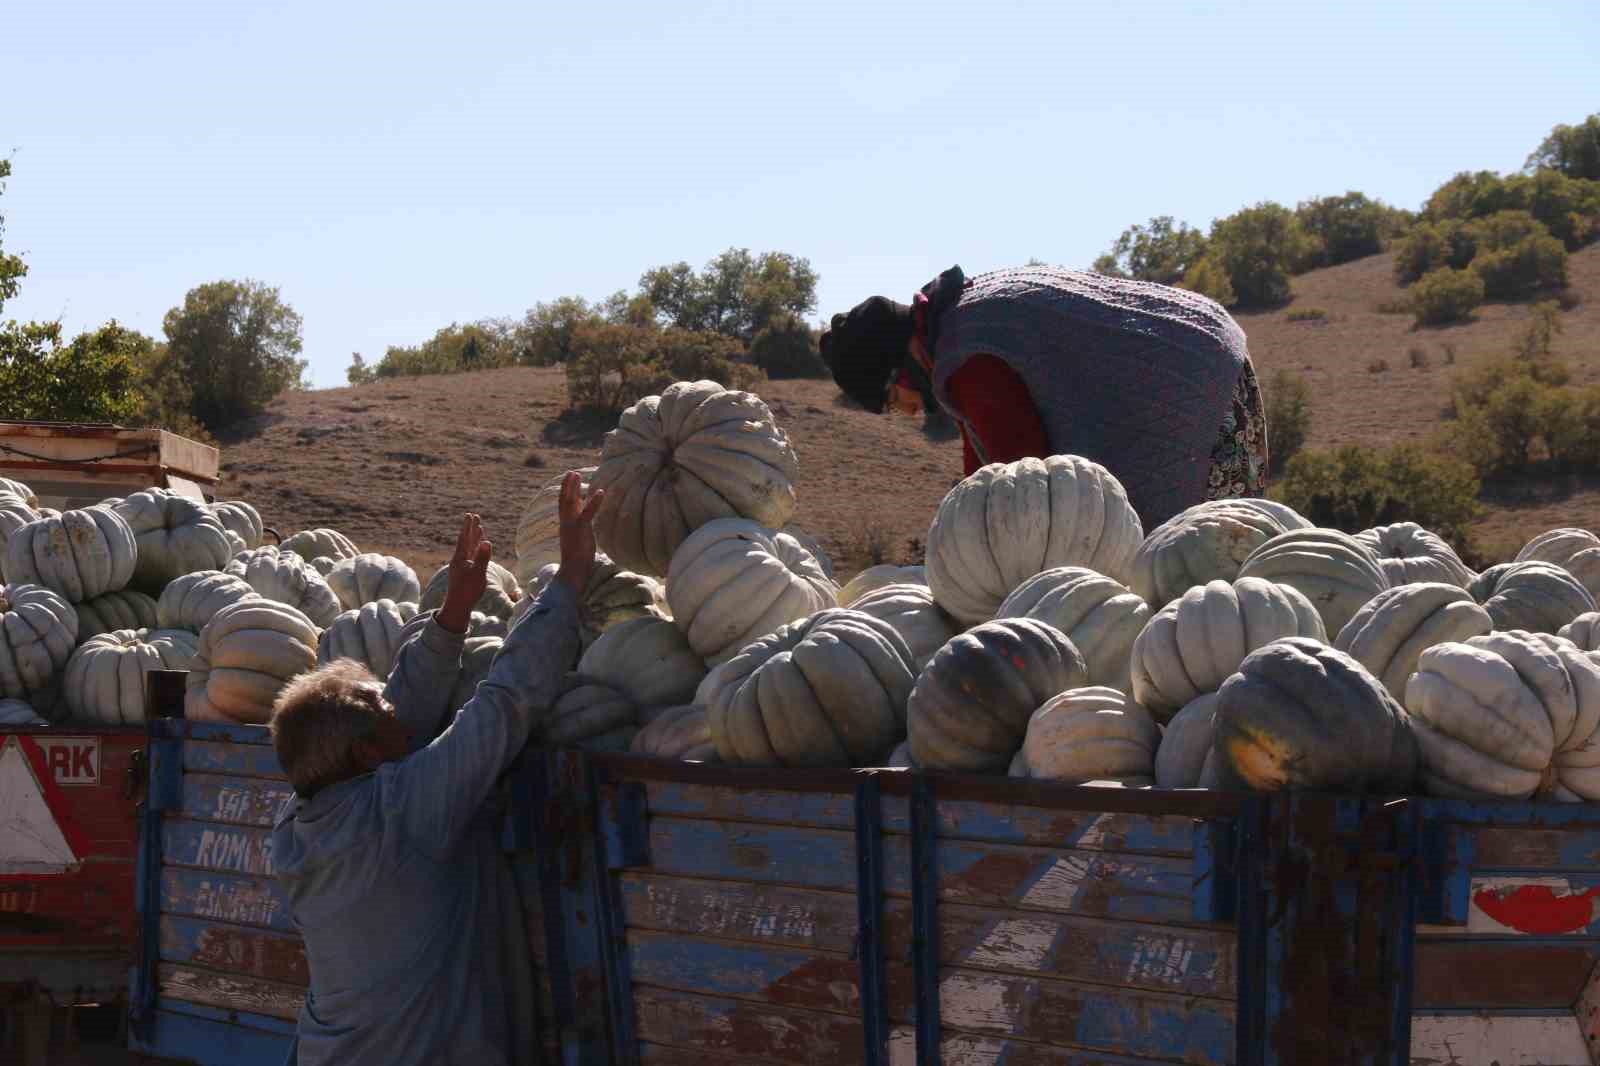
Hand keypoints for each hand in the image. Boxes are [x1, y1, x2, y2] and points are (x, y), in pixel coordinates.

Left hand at [438, 513, 491, 633]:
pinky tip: (477, 549)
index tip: (471, 515)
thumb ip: (483, 558)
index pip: (465, 538)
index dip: (468, 527)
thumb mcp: (478, 573)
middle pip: (466, 540)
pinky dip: (475, 550)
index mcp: (460, 558)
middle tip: (473, 516)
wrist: (458, 606)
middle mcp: (460, 560)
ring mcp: (462, 566)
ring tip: (478, 529)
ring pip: (469, 548)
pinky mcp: (465, 572)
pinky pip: (471, 556)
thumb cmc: (468, 591)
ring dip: (474, 538)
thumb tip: (487, 542)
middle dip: (471, 529)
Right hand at [555, 471, 603, 596]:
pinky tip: (600, 491)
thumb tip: (585, 526)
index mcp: (566, 526)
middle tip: (570, 472)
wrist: (572, 572)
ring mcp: (571, 525)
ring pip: (569, 502)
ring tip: (575, 474)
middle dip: (566, 486)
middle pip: (563, 500)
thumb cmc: (577, 560)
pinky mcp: (580, 530)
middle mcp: (566, 523)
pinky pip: (587, 513)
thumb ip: (580, 531)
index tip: (568, 481)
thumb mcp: (578, 541)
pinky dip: (594, 501)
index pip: (564, 506)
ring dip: (572, 487)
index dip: (566, 493)